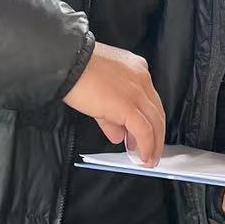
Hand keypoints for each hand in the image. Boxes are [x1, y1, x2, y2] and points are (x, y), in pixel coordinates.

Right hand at [62, 42, 166, 166]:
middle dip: (156, 135)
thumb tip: (118, 136)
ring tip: (149, 159)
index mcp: (136, 69)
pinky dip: (147, 146)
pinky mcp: (129, 106)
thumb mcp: (98, 93)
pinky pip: (144, 130)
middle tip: (152, 152)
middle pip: (157, 111)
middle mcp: (142, 79)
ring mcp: (137, 92)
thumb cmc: (76, 70)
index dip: (148, 120)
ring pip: (155, 122)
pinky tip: (143, 156)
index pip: (148, 99)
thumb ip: (111, 116)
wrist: (68, 63)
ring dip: (154, 144)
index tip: (144, 136)